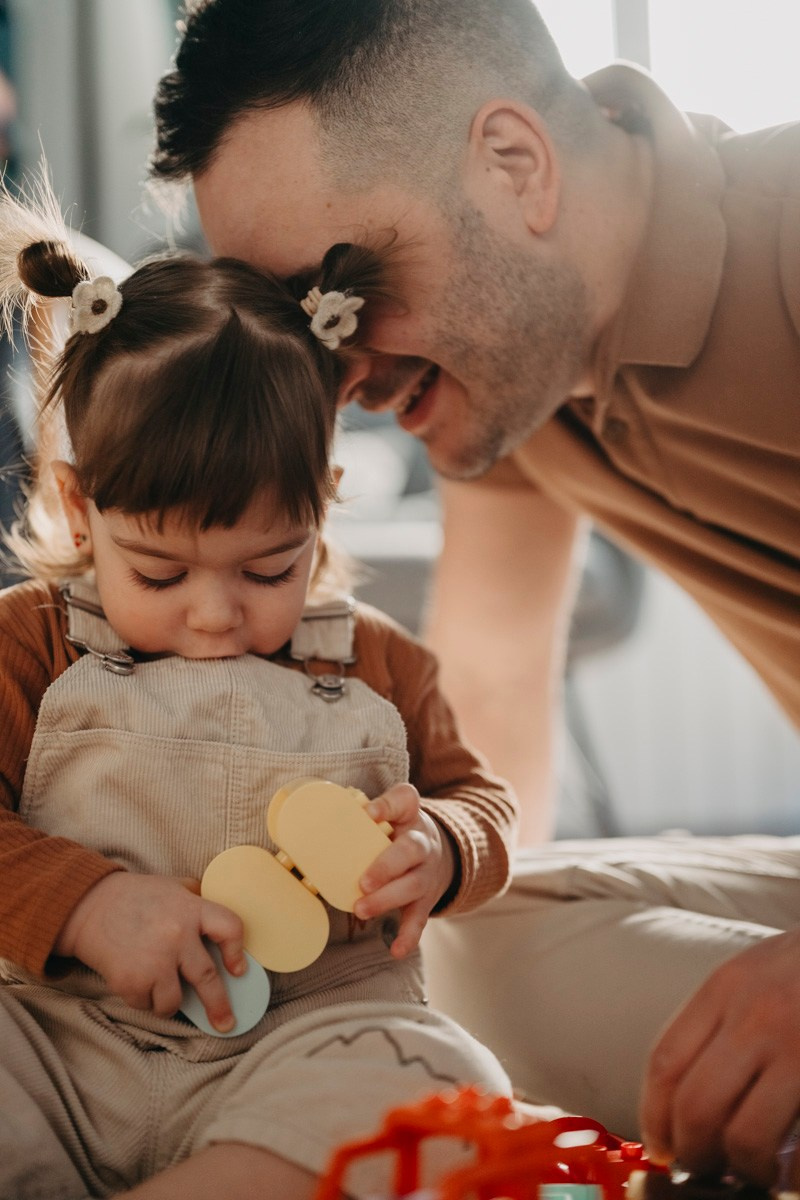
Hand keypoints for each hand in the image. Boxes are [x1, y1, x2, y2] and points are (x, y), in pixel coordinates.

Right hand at [55, 872, 245, 1032]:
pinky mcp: (131, 981)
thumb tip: (218, 921)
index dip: (237, 951)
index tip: (238, 970)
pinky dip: (142, 999)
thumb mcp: (172, 887)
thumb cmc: (134, 897)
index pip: (230, 928)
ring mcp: (154, 961)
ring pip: (174, 1001)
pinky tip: (135, 979)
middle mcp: (177, 935)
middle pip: (208, 978)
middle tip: (226, 1022)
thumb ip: (196, 899)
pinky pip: (146, 1004)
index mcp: (191, 909)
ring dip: (168, 1002)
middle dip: (219, 1006)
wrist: (88, 907)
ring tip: (158, 987)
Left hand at [353, 783, 455, 958]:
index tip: (368, 813)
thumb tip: (339, 813)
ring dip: (386, 899)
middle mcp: (423, 844)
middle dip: (386, 867)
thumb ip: (371, 810)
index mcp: (411, 815)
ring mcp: (426, 873)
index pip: (404, 800)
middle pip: (410, 851)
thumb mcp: (395, 810)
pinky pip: (419, 919)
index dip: (387, 806)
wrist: (442, 852)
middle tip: (362, 882)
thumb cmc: (404, 830)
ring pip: (412, 886)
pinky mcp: (425, 900)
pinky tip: (396, 950)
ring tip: (361, 909)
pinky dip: (409, 936)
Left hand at [640, 928, 799, 1186]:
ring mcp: (799, 1045)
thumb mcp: (757, 968)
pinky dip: (793, 1175)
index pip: (666, 1062)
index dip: (654, 1116)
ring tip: (754, 1171)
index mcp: (726, 986)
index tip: (661, 1146)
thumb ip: (723, 1014)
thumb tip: (685, 1091)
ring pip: (746, 1135)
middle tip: (706, 1168)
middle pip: (696, 1105)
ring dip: (744, 1167)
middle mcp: (756, 1014)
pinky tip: (794, 1173)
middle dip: (694, 1152)